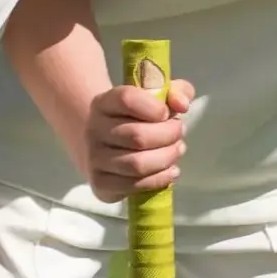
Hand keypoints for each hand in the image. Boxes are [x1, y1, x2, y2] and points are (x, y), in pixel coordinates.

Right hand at [85, 78, 194, 201]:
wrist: (106, 144)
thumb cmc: (138, 117)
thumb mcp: (158, 97)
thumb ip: (176, 92)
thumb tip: (182, 104)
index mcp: (105, 103)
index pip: (126, 99)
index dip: (154, 107)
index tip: (167, 112)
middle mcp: (94, 129)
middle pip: (137, 136)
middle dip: (168, 136)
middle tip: (179, 133)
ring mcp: (95, 158)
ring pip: (137, 164)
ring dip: (166, 158)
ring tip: (177, 150)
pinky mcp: (100, 183)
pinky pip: (134, 185)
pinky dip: (159, 179)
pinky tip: (170, 170)